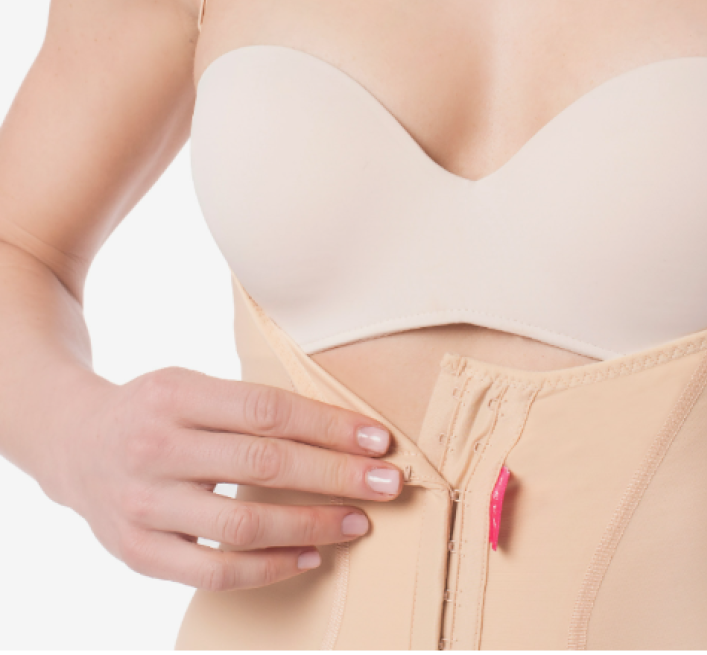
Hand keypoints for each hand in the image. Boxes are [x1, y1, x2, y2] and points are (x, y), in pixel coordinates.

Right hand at [52, 367, 402, 590]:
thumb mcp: (192, 384)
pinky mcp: (137, 552)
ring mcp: (143, 504)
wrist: (72, 443)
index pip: (268, 411)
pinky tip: (309, 557)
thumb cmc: (155, 409)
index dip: (329, 426)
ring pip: (242, 524)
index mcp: (175, 395)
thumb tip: (342, 430)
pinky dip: (268, 569)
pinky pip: (213, 571)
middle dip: (336, 476)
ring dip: (311, 525)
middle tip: (387, 484)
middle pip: (263, 465)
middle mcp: (156, 448)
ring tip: (358, 522)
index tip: (378, 439)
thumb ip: (251, 405)